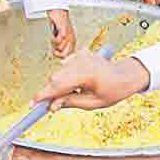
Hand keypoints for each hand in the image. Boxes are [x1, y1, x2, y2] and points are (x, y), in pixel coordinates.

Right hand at [32, 52, 148, 110]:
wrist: (125, 75)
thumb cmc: (114, 90)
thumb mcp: (93, 103)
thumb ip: (70, 103)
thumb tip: (52, 106)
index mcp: (87, 74)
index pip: (59, 85)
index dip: (44, 95)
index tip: (34, 103)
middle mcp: (82, 61)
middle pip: (56, 77)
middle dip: (52, 92)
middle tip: (53, 105)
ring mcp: (81, 55)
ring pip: (59, 72)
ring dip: (61, 84)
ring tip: (76, 92)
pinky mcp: (80, 53)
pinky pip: (65, 66)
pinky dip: (66, 76)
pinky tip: (78, 82)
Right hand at [46, 9, 75, 57]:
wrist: (58, 13)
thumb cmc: (59, 25)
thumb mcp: (60, 37)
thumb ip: (61, 46)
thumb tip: (59, 56)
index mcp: (72, 42)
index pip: (69, 55)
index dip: (60, 56)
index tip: (55, 52)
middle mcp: (72, 39)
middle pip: (64, 54)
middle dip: (56, 53)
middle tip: (53, 48)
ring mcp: (69, 35)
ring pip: (60, 48)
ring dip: (54, 45)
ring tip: (53, 39)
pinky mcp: (64, 31)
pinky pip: (58, 40)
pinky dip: (53, 40)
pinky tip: (52, 36)